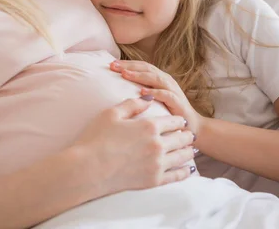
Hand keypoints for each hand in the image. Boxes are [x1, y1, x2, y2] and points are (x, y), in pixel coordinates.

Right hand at [73, 98, 195, 194]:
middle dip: (186, 135)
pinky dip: (185, 171)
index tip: (180, 122)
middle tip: (189, 135)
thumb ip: (133, 104)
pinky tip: (188, 169)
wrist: (88, 168)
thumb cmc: (96, 138)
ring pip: (183, 157)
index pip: (173, 121)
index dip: (178, 120)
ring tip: (190, 150)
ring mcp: (157, 164)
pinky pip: (177, 176)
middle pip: (182, 139)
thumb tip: (149, 98)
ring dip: (188, 152)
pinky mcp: (154, 181)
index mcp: (149, 126)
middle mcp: (158, 145)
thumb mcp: (112, 114)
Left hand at [110, 60, 204, 134]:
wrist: (191, 127)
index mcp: (158, 79)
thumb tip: (118, 88)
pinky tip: (143, 92)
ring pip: (155, 78)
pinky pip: (166, 95)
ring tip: (125, 74)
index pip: (141, 66)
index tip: (110, 64)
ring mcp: (172, 90)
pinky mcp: (178, 103)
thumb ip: (140, 92)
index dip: (126, 63)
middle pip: (146, 68)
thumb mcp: (151, 100)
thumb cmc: (168, 113)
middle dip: (129, 66)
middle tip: (113, 66)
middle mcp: (166, 81)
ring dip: (139, 75)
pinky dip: (155, 92)